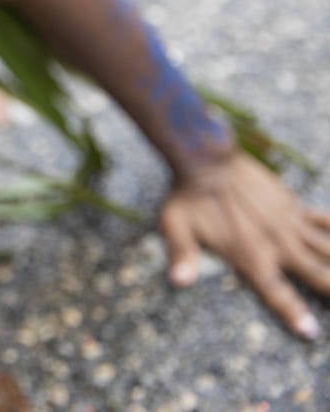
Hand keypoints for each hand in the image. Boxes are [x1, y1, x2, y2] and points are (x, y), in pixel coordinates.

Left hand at [159, 151, 329, 339]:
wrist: (206, 158)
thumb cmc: (186, 195)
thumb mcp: (174, 226)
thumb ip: (181, 255)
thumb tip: (178, 282)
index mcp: (250, 255)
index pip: (275, 292)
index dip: (292, 313)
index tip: (310, 332)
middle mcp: (277, 244)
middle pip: (317, 275)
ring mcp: (288, 224)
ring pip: (328, 249)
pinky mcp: (292, 206)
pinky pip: (322, 222)